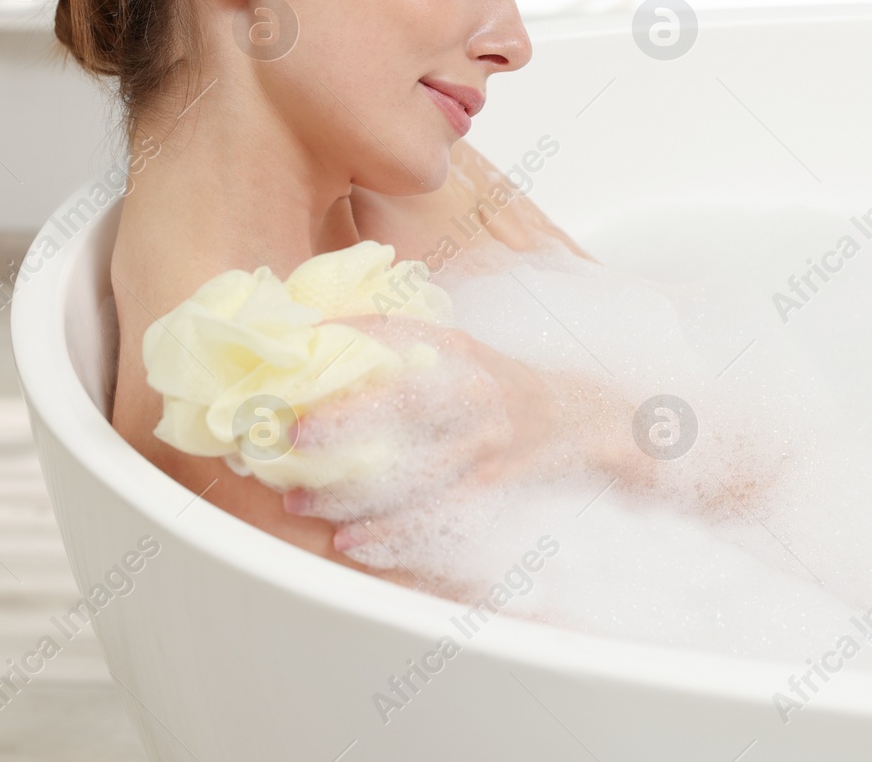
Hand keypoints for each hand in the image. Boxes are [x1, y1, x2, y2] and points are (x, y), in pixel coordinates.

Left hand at [277, 314, 560, 560]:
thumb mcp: (460, 350)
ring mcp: (489, 439)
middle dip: (347, 420)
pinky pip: (439, 512)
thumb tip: (317, 342)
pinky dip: (393, 532)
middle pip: (407, 403)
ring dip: (354, 491)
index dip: (349, 333)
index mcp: (458, 348)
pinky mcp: (496, 483)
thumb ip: (404, 347)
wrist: (577, 416)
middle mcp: (475, 388)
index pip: (398, 331)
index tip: (299, 342)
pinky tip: (352, 541)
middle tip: (294, 436)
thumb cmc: (496, 383)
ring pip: (416, 471)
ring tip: (300, 502)